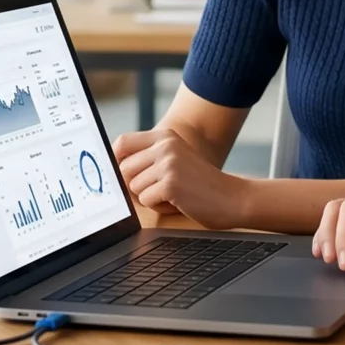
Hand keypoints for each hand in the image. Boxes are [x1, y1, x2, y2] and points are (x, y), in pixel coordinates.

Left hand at [115, 129, 249, 227]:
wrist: (232, 198)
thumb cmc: (200, 185)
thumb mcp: (174, 161)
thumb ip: (148, 160)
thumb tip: (112, 171)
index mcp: (165, 136)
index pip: (122, 142)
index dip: (115, 161)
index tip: (118, 175)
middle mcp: (165, 145)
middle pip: (124, 169)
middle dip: (135, 186)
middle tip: (159, 190)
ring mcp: (168, 163)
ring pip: (134, 187)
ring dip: (149, 198)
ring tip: (173, 195)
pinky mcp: (170, 183)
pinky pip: (145, 201)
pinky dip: (158, 207)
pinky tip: (178, 202)